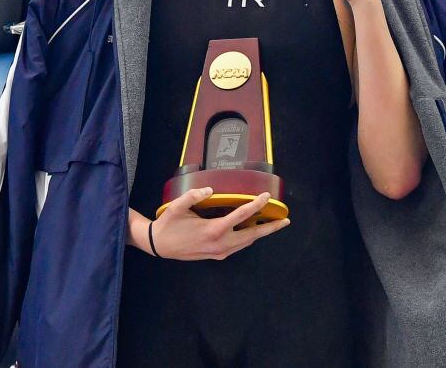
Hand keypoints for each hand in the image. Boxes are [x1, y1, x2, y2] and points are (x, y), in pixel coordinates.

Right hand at [151, 187, 289, 260]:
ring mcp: (220, 252)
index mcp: (214, 230)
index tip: (266, 197)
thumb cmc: (169, 224)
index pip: (241, 216)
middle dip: (270, 228)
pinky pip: (238, 246)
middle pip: (252, 235)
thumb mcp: (177, 207)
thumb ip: (193, 196)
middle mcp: (221, 244)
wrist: (159, 245)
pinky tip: (251, 230)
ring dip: (260, 233)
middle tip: (286, 220)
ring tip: (274, 224)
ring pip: (246, 242)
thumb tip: (210, 189)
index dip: (256, 205)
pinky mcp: (217, 255)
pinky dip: (248, 237)